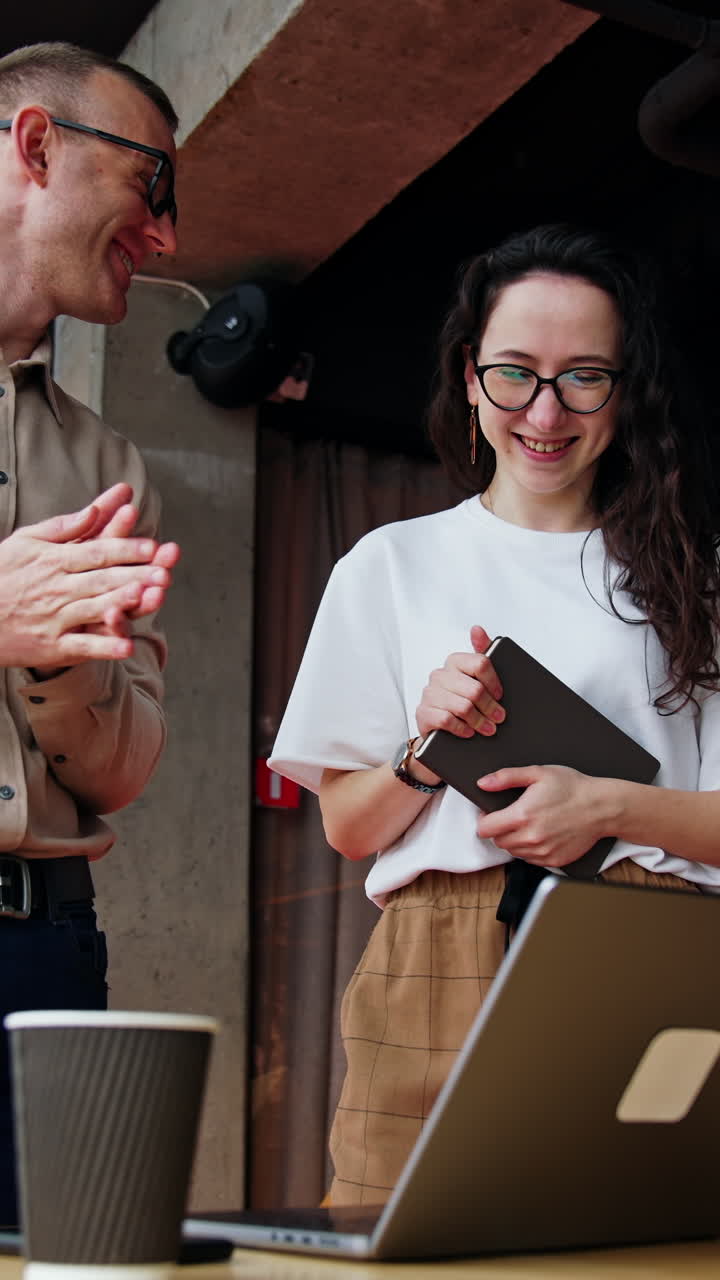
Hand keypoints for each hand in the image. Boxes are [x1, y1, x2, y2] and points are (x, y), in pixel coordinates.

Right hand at [0, 486, 179, 669]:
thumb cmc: (3, 572)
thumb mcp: (28, 540)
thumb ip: (66, 527)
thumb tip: (95, 510)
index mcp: (55, 560)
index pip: (97, 551)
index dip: (126, 548)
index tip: (153, 546)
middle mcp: (57, 588)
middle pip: (102, 579)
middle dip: (136, 574)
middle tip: (165, 571)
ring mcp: (55, 618)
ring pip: (94, 609)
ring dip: (123, 604)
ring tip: (149, 598)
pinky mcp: (51, 646)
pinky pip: (81, 645)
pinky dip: (103, 647)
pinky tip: (127, 647)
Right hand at [416, 625, 504, 739]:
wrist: (443, 729)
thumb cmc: (464, 701)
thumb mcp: (477, 677)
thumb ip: (481, 651)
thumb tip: (476, 628)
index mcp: (455, 662)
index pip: (480, 663)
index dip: (494, 682)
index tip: (500, 695)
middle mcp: (440, 675)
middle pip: (474, 689)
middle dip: (490, 707)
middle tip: (499, 718)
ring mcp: (429, 694)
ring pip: (463, 706)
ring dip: (479, 721)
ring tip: (488, 729)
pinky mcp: (423, 713)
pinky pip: (447, 720)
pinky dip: (461, 728)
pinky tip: (468, 732)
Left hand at [475, 764, 611, 866]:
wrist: (602, 808)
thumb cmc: (573, 788)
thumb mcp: (538, 773)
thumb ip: (506, 777)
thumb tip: (483, 783)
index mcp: (522, 816)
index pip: (485, 829)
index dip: (485, 819)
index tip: (492, 813)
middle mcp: (530, 837)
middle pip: (497, 842)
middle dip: (500, 829)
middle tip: (513, 816)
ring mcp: (542, 852)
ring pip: (513, 851)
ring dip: (515, 840)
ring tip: (530, 824)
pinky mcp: (553, 861)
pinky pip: (530, 860)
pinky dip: (531, 849)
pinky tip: (542, 834)